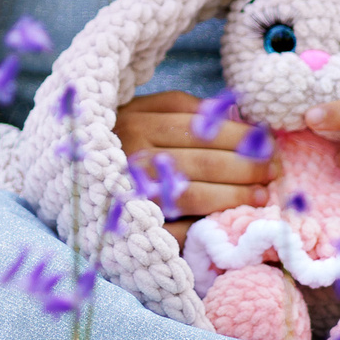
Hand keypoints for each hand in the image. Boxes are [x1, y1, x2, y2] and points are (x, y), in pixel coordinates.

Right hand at [115, 90, 272, 228]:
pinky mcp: (130, 229)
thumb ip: (181, 110)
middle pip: (201, 160)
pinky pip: (176, 230)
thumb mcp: (137, 113)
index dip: (240, 135)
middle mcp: (128, 155)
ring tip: (264, 195)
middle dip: (247, 165)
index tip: (268, 141)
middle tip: (276, 171)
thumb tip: (237, 116)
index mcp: (132, 122)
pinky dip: (207, 227)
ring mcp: (128, 195)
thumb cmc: (112, 143)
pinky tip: (231, 223)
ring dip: (235, 195)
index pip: (199, 127)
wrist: (62, 183)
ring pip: (193, 195)